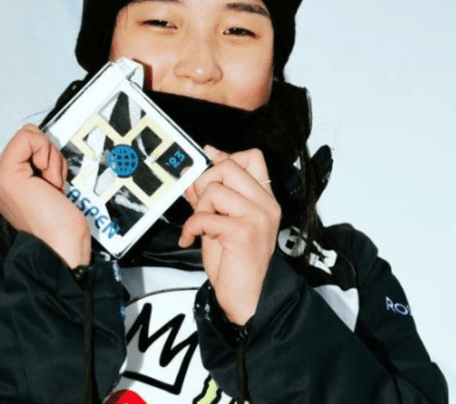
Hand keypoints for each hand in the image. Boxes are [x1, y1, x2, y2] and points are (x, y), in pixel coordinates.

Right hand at [0, 124, 90, 267]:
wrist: (60, 249)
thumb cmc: (60, 227)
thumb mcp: (48, 185)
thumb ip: (39, 165)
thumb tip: (45, 147)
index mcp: (1, 180)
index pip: (28, 144)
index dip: (50, 159)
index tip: (52, 187)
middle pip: (30, 137)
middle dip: (51, 158)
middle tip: (52, 188)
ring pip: (32, 136)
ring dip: (53, 162)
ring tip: (50, 190)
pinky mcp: (5, 175)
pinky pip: (30, 139)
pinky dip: (50, 158)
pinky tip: (49, 185)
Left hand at [179, 146, 280, 324]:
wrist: (249, 298)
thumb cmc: (238, 265)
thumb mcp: (223, 222)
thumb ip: (212, 196)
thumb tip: (195, 172)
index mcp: (264, 200)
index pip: (252, 157)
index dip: (225, 157)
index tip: (208, 162)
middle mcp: (265, 205)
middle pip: (229, 167)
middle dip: (205, 182)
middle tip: (201, 206)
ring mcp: (257, 217)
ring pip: (214, 190)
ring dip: (198, 209)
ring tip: (202, 227)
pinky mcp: (243, 232)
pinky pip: (205, 216)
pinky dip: (191, 227)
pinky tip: (192, 238)